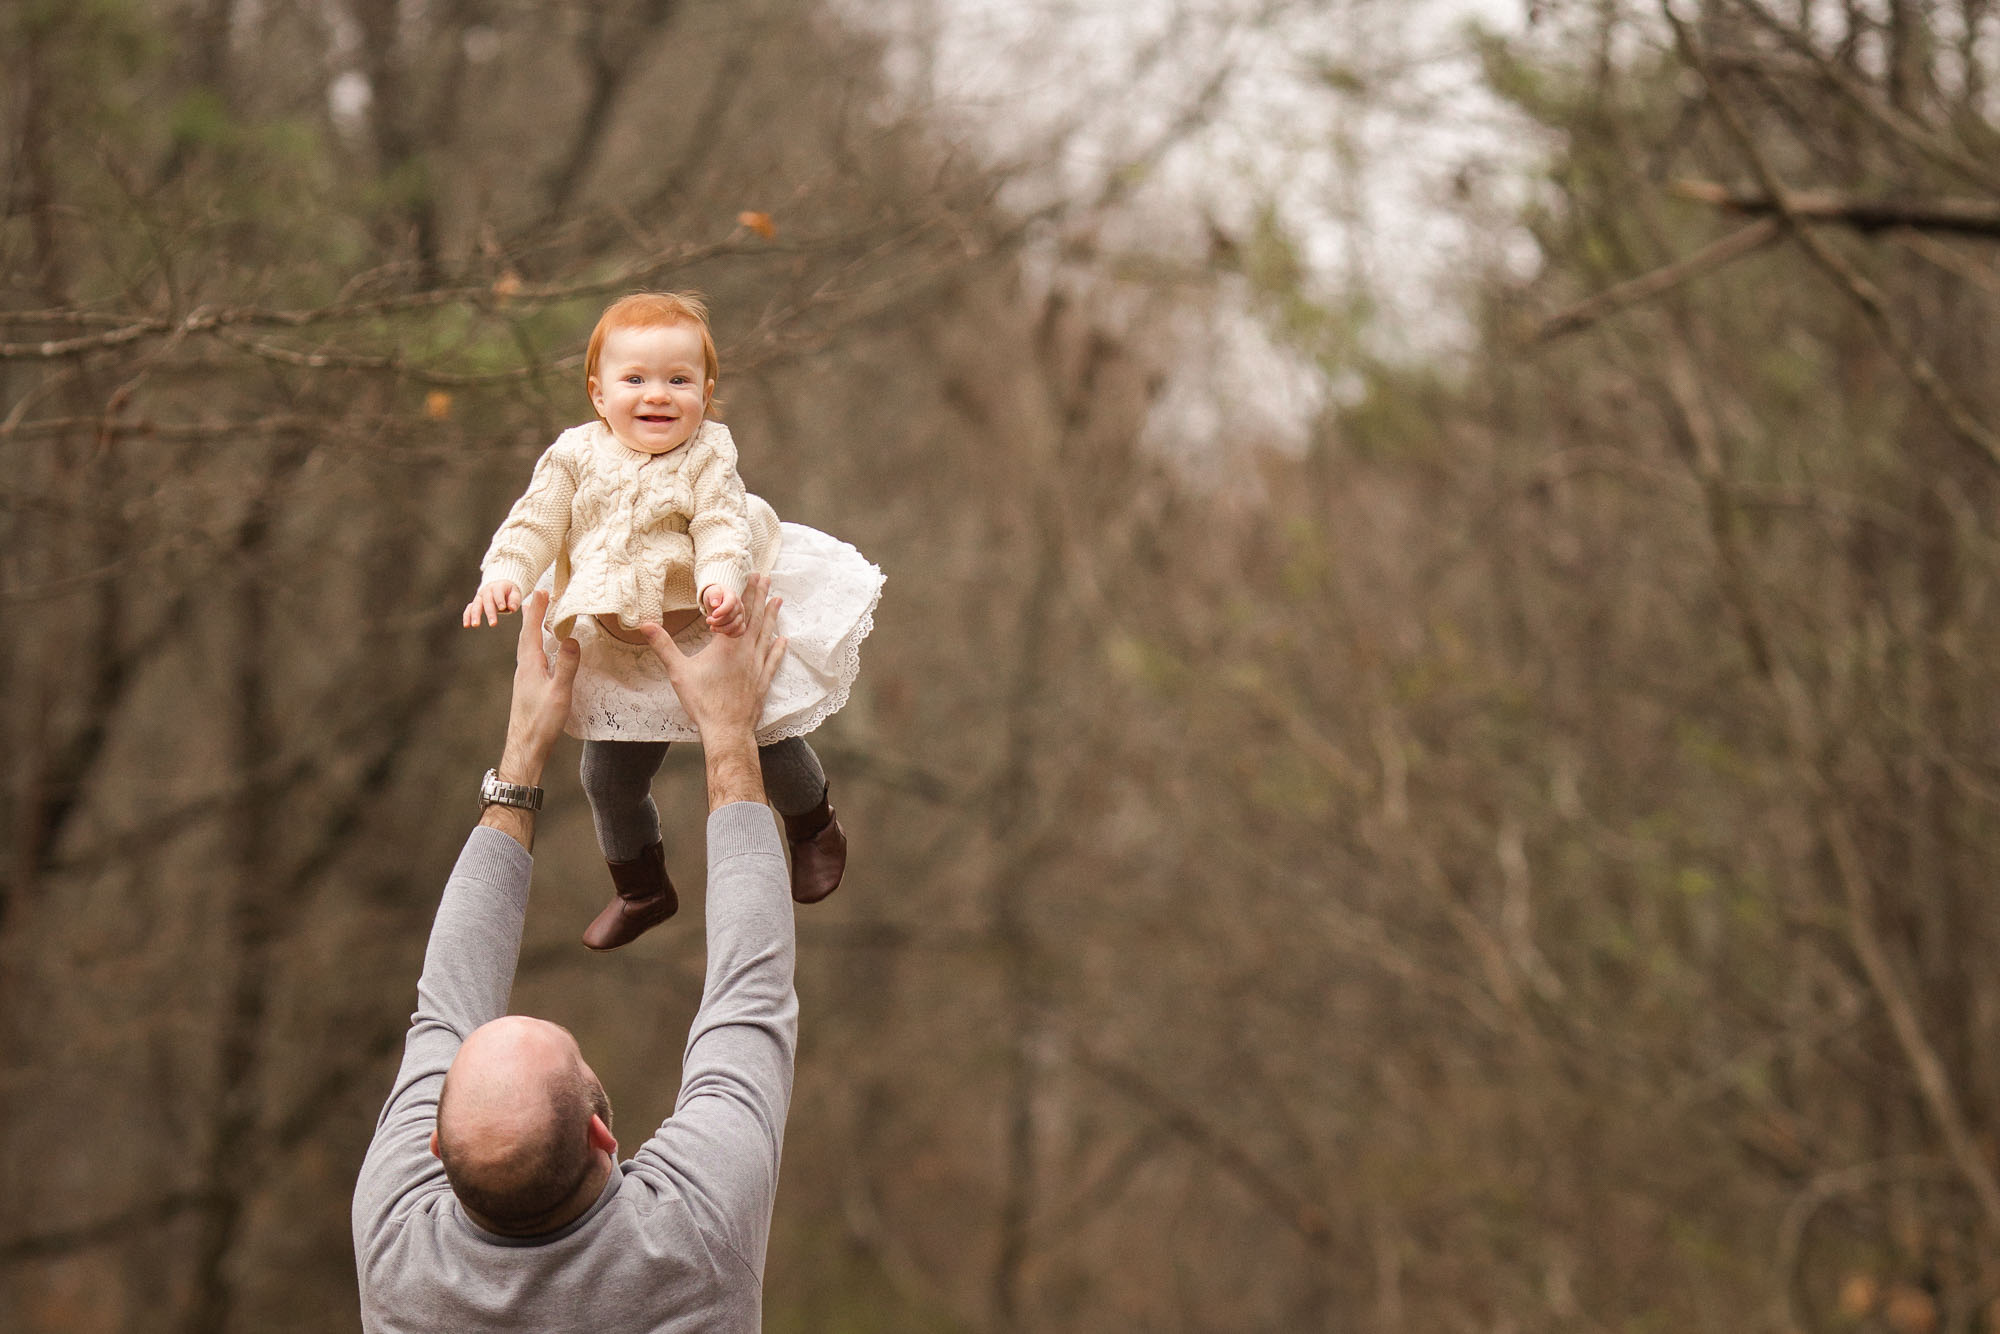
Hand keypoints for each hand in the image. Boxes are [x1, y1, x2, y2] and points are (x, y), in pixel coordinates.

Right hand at [463, 579, 522, 627]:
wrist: (500, 588)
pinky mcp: (475, 603)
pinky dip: (467, 616)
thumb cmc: (509, 593)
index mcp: (498, 586)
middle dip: (490, 612)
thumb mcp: (515, 594)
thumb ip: (515, 600)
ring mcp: (480, 597)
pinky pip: (469, 609)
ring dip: (475, 615)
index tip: (502, 608)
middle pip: (487, 600)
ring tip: (476, 625)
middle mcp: (487, 591)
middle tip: (493, 624)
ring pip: (476, 605)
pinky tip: (466, 625)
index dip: (500, 600)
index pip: (498, 592)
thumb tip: (512, 608)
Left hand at [496, 589, 579, 784]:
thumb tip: (572, 639)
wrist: (525, 747)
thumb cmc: (541, 722)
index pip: (532, 630)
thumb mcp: (559, 693)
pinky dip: (536, 645)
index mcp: (530, 665)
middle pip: (527, 635)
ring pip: (528, 646)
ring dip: (534, 629)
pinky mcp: (527, 687)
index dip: (537, 610)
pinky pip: (531, 657)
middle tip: (540, 596)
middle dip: (533, 614)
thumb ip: (566, 666)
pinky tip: (542, 652)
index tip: (542, 591)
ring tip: (540, 617)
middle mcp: (524, 668)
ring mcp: (524, 678)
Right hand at [641, 574, 784, 738]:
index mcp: (727, 645)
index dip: (743, 593)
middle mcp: (746, 651)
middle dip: (760, 596)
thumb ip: (663, 646)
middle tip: (765, 578)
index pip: (737, 611)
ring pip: (767, 634)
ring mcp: (757, 666)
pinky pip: (773, 659)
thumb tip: (645, 625)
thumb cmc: (703, 702)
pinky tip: (783, 639)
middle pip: (755, 618)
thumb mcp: (679, 671)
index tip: (750, 576)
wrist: (726, 730)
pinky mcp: (763, 681)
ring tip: (778, 600)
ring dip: (772, 616)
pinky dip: (778, 647)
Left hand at [701, 584, 745, 636]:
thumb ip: (714, 595)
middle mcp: (739, 606)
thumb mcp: (711, 591)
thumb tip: (715, 604)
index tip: (713, 615)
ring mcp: (741, 615)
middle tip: (708, 620)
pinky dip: (730, 634)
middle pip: (731, 617)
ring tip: (712, 627)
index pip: (730, 603)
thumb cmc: (715, 596)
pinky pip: (740, 631)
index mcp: (732, 596)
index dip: (722, 611)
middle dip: (717, 621)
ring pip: (735, 626)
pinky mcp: (741, 623)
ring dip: (721, 629)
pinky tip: (721, 630)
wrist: (719, 600)